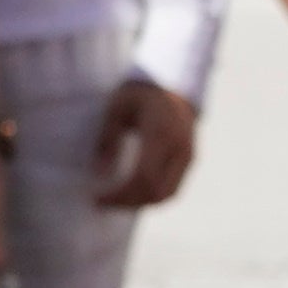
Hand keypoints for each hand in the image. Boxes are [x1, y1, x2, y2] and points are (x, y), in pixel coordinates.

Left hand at [92, 74, 198, 209]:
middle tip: (104, 203)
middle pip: (157, 192)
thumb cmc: (141, 93)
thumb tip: (99, 172)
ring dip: (142, 202)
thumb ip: (108, 139)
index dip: (121, 195)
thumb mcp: (117, 109)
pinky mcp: (189, 158)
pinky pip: (173, 187)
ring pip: (168, 194)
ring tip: (118, 200)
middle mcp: (179, 149)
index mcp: (160, 135)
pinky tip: (133, 192)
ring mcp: (188, 155)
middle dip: (129, 203)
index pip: (144, 178)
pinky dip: (152, 194)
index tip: (98, 199)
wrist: (174, 84)